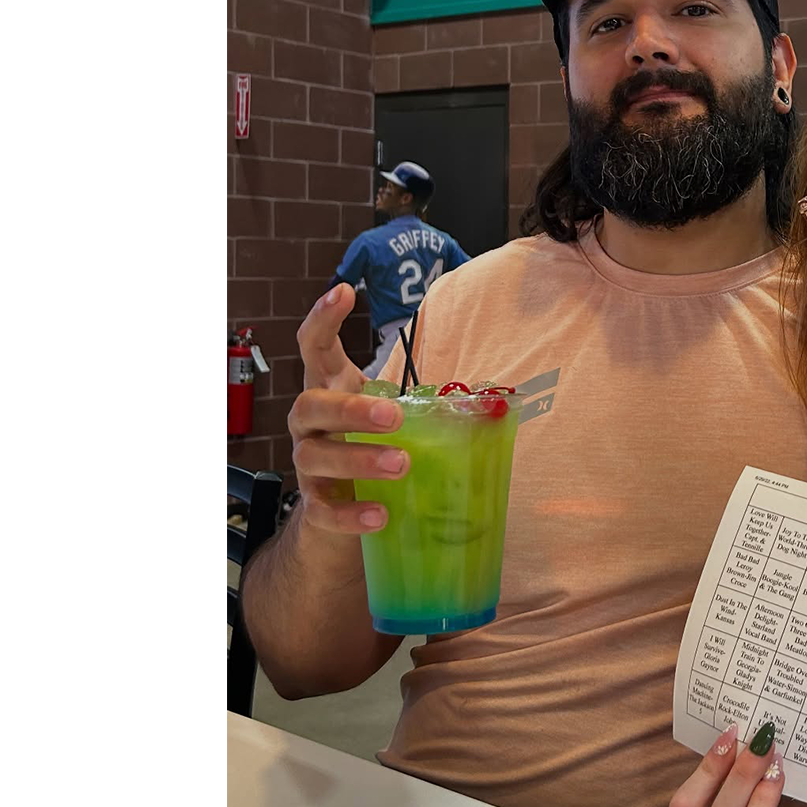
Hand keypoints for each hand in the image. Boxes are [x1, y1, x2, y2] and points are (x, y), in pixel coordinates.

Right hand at [285, 284, 407, 534]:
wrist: (339, 513)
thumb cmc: (373, 451)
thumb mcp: (395, 421)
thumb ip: (427, 406)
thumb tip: (499, 402)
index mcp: (330, 391)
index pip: (315, 348)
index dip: (323, 318)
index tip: (345, 291)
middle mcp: (309, 425)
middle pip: (311, 404)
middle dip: (352, 409)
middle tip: (394, 416)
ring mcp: (307, 465)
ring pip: (317, 456)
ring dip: (359, 459)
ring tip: (402, 465)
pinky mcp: (314, 506)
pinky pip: (324, 510)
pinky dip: (352, 514)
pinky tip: (381, 515)